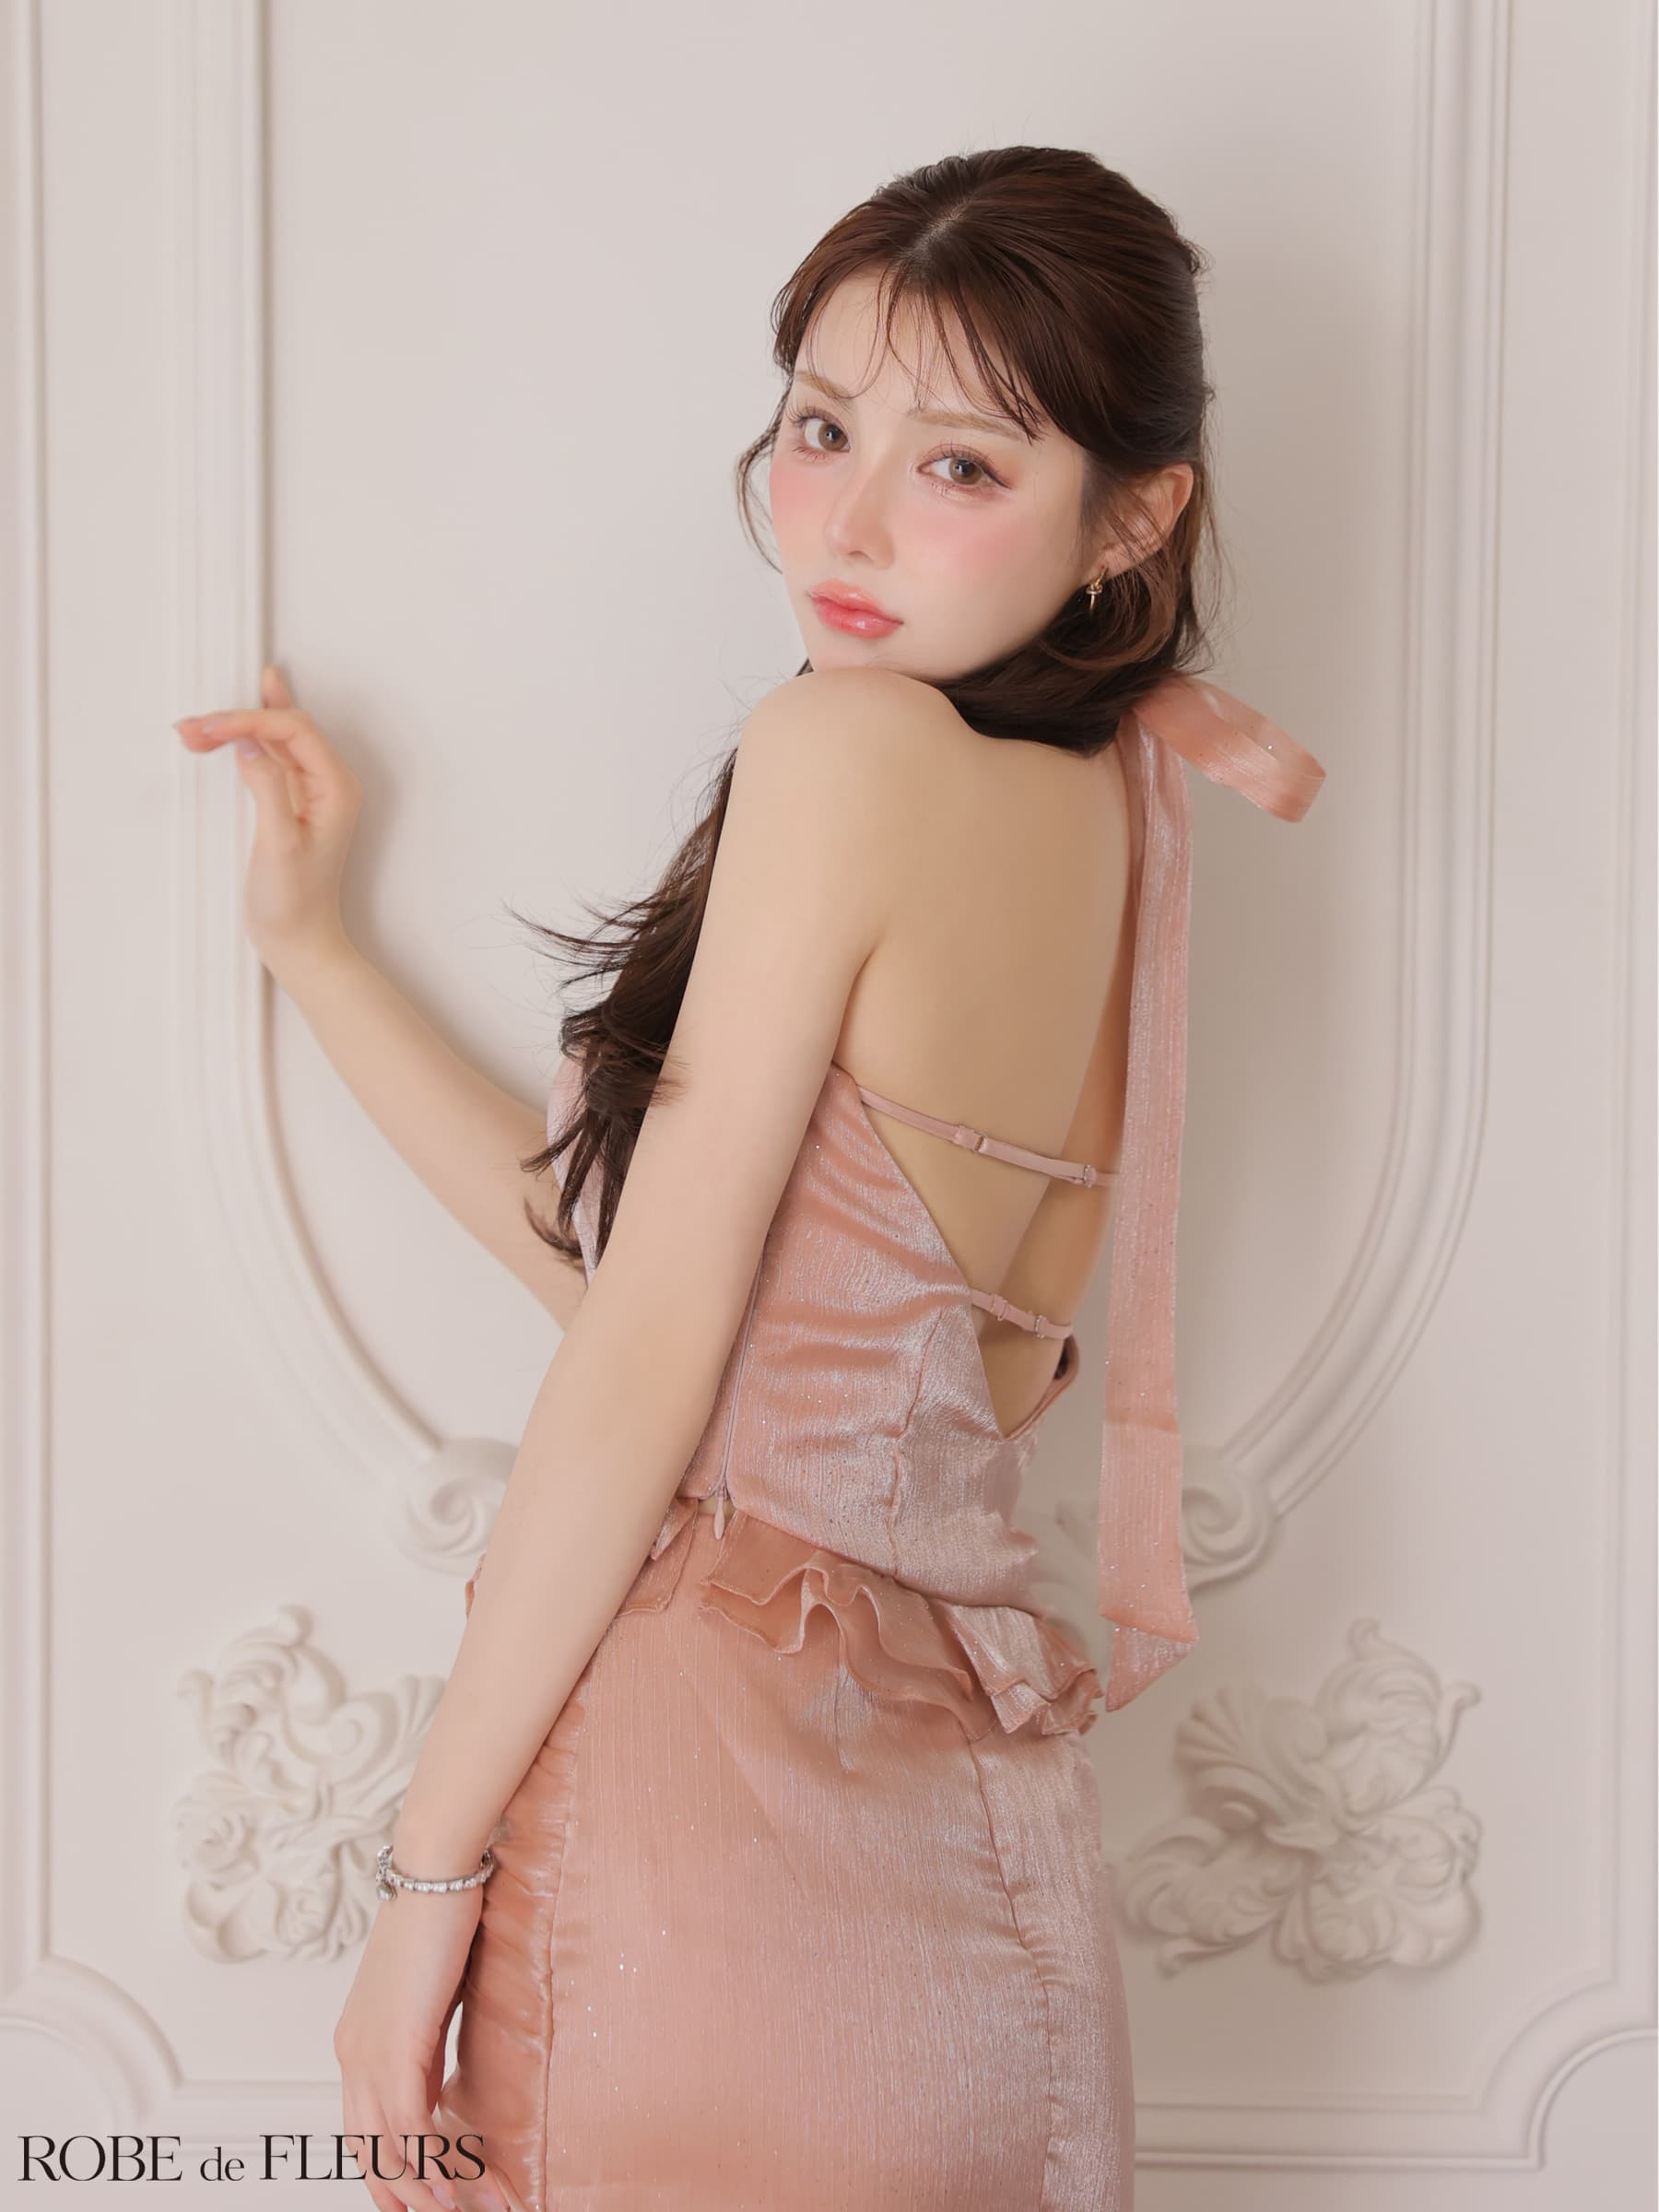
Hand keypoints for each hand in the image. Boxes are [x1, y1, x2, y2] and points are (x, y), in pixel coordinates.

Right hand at [174, 664, 363, 978]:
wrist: (299, 939)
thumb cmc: (295, 902)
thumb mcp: (279, 844)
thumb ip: (268, 788)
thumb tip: (249, 743)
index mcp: (337, 788)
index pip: (295, 730)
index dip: (251, 720)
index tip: (210, 728)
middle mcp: (330, 783)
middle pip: (284, 728)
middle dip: (238, 720)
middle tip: (193, 727)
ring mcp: (312, 791)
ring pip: (273, 741)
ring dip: (234, 730)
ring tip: (194, 730)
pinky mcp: (293, 801)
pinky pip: (270, 758)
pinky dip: (241, 746)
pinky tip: (228, 728)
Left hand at [333, 1880, 495, 2211]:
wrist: (435, 1870)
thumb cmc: (439, 1919)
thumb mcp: (427, 1998)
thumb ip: (424, 2045)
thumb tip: (437, 2088)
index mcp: (356, 2040)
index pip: (364, 2126)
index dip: (389, 2171)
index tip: (420, 2200)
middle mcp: (352, 2052)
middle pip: (366, 2147)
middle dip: (399, 2193)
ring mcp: (369, 2049)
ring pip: (385, 2145)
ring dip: (419, 2190)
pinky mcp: (397, 2043)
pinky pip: (409, 2123)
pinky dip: (430, 2162)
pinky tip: (451, 2188)